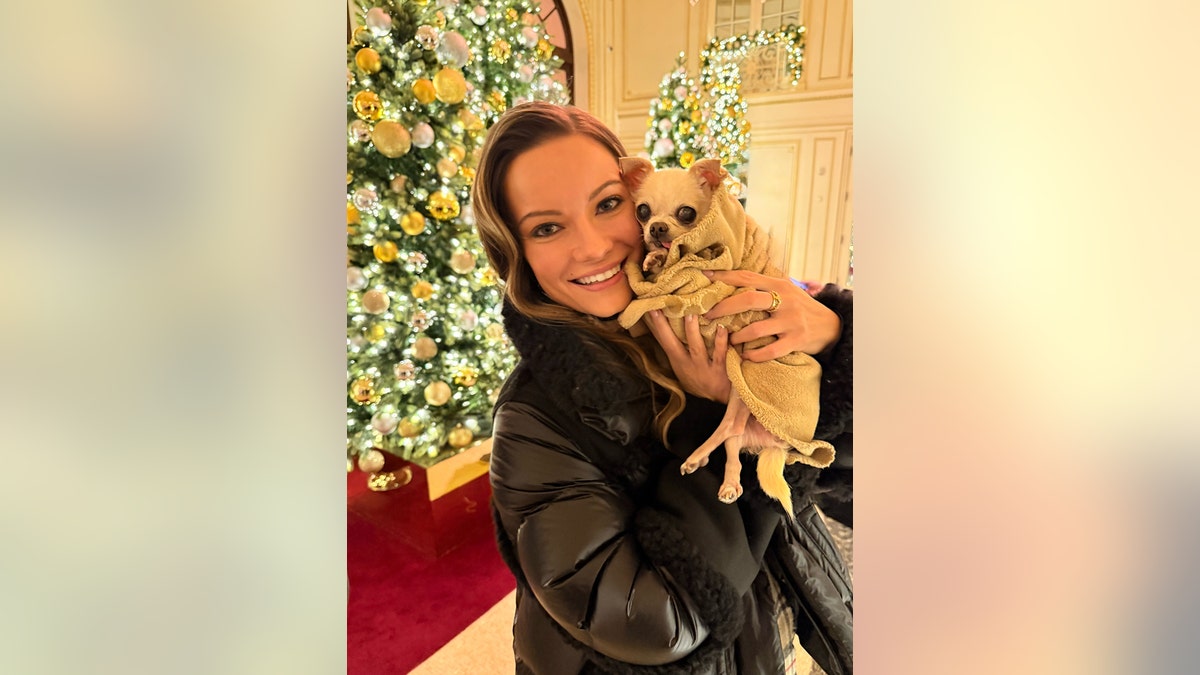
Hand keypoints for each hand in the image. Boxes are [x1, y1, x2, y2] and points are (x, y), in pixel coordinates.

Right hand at [644, 310, 730, 402]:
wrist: (718, 398)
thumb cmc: (699, 378)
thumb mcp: (682, 366)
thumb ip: (676, 348)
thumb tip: (668, 327)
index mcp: (678, 360)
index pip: (664, 341)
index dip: (657, 326)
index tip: (651, 308)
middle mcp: (688, 363)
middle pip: (672, 343)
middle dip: (664, 326)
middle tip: (660, 307)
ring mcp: (703, 366)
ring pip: (696, 347)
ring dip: (692, 330)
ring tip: (691, 314)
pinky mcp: (721, 369)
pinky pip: (720, 354)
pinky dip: (721, 341)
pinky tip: (722, 328)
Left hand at [703, 270, 839, 361]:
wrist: (831, 326)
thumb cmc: (801, 307)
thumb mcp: (786, 291)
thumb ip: (764, 287)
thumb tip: (732, 281)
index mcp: (779, 285)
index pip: (748, 277)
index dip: (725, 277)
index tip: (705, 277)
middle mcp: (784, 300)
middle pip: (747, 300)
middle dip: (723, 308)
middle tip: (708, 316)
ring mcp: (790, 321)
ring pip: (755, 329)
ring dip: (737, 336)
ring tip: (729, 339)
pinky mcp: (796, 340)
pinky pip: (769, 350)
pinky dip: (754, 355)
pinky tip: (745, 355)